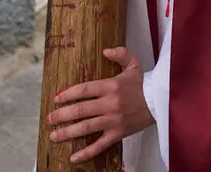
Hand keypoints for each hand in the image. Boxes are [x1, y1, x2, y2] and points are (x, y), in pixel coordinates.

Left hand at [47, 48, 153, 162]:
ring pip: (86, 128)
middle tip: (49, 119)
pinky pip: (100, 145)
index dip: (67, 94)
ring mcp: (113, 120)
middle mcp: (109, 104)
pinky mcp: (118, 133)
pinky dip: (86, 153)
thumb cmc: (144, 83)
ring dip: (67, 133)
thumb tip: (104, 51)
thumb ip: (119, 54)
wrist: (162, 101)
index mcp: (110, 86)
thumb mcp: (133, 64)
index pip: (83, 90)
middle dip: (61, 115)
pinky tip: (73, 158)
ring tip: (54, 136)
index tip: (56, 99)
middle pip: (80, 110)